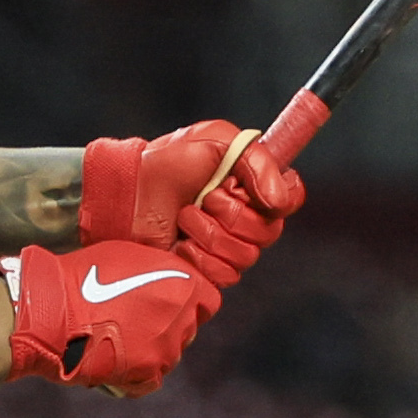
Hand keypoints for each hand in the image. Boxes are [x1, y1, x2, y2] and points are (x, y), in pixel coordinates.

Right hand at [0, 241, 216, 396]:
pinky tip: (115, 359)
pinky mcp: (144, 376)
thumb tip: (167, 277)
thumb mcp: (131, 255)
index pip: (208, 300)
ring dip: (151, 349)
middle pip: (187, 328)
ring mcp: (165, 351)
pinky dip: (135, 372)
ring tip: (118, 339)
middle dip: (168, 324)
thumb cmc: (85, 276)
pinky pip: (149, 378)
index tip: (172, 301)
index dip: (191, 300)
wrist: (52, 310)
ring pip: (169, 354)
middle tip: (137, 319)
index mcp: (183, 287)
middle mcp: (181, 320)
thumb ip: (159, 269)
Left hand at [80, 118, 306, 291]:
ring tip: (185, 216)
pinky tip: (180, 243)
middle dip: (233, 214)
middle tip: (205, 197)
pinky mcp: (206, 271)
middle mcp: (245, 217)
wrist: (126, 192)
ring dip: (210, 234)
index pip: (291, 198)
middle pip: (269, 232)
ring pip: (246, 256)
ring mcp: (226, 246)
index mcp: (252, 185)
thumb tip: (279, 201)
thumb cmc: (166, 161)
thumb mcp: (216, 141)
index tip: (251, 189)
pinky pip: (223, 275)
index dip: (278, 199)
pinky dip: (198, 257)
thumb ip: (257, 162)